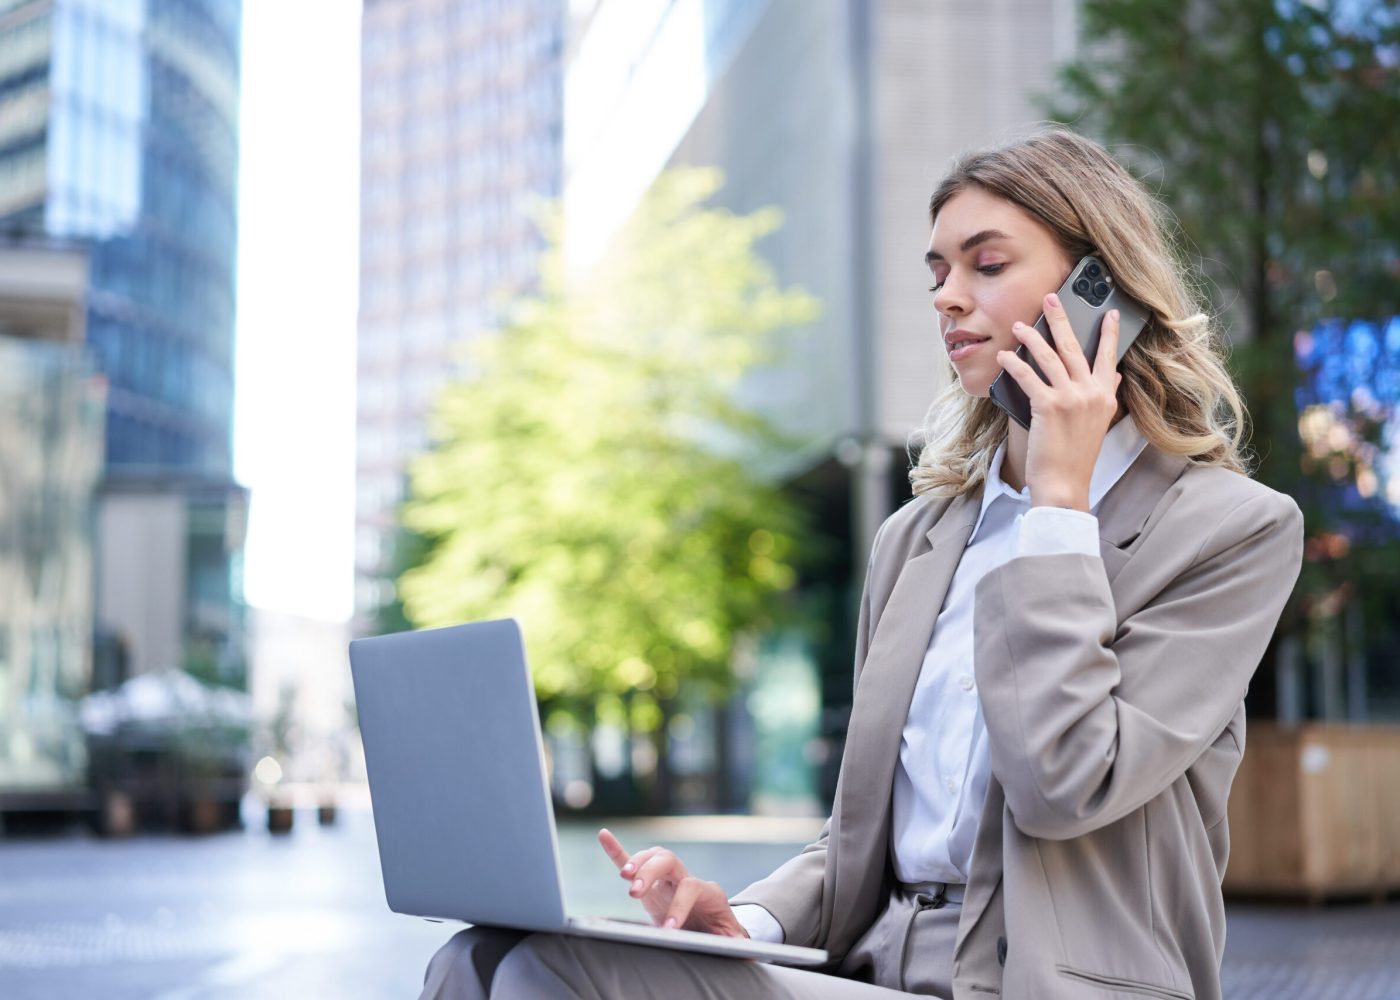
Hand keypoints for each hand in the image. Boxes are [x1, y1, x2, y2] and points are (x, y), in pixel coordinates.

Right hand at [597, 828, 748, 936]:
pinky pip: (634, 858)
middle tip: (635, 892)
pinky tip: (604, 836)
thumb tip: (742, 946)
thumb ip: (735, 941)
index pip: (691, 887)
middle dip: (651, 873)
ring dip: (637, 862)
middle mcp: (686, 877)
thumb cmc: (719, 933)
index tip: (666, 929)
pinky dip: (618, 850)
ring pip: (653, 856)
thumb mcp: (730, 938)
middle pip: (669, 861)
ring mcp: (668, 876)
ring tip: (624, 876)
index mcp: (707, 891)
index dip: (679, 905)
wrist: (710, 925)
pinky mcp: (651, 881)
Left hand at [997, 292, 1122, 510]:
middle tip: (1050, 297)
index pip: (1109, 357)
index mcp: (1106, 396)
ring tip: (1018, 325)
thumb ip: (1107, 398)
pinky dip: (1014, 363)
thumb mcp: (1099, 424)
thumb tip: (1116, 379)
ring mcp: (1072, 398)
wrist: (1065, 484)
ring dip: (1032, 336)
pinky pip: (1029, 376)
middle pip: (1075, 347)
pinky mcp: (1049, 406)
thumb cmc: (1076, 457)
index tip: (1110, 312)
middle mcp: (1092, 393)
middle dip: (1061, 318)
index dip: (1110, 333)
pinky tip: (1004, 356)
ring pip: (1050, 356)